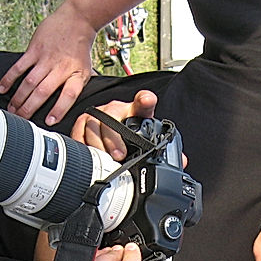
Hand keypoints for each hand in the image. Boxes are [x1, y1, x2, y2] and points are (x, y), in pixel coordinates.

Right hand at [0, 4, 95, 123]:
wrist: (77, 20)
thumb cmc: (80, 48)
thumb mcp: (86, 69)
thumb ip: (77, 86)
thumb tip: (71, 107)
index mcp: (76, 74)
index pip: (68, 95)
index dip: (59, 109)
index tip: (49, 122)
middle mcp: (61, 68)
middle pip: (43, 92)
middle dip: (29, 108)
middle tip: (20, 119)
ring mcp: (46, 58)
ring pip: (29, 82)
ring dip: (18, 98)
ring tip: (11, 109)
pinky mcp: (35, 49)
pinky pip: (20, 67)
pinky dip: (9, 78)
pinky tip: (2, 88)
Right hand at [71, 90, 185, 167]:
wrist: (106, 129)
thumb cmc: (128, 133)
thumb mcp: (146, 137)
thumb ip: (164, 148)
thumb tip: (181, 160)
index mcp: (135, 112)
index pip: (143, 102)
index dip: (145, 100)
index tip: (147, 100)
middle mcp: (114, 110)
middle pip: (111, 118)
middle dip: (114, 137)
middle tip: (119, 154)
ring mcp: (96, 116)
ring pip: (93, 126)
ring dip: (98, 144)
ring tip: (105, 158)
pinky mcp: (81, 124)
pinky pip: (78, 133)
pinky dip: (82, 145)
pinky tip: (88, 155)